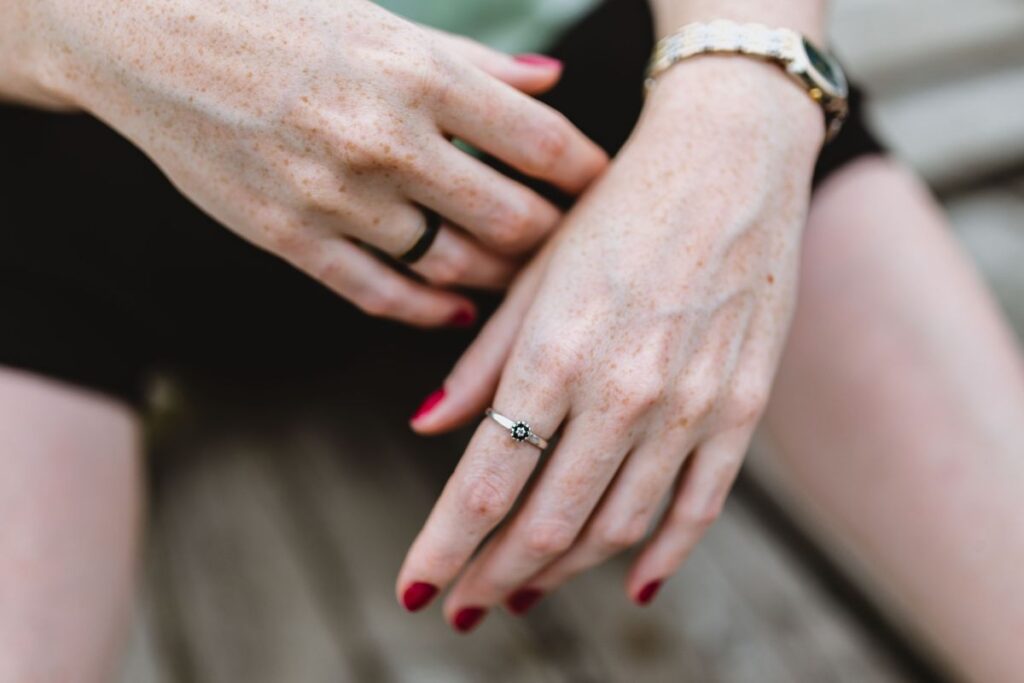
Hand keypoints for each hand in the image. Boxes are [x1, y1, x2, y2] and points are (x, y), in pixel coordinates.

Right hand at [30, 0, 606, 324]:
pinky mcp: (288, 237)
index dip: (586, 174)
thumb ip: (474, 63)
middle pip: (508, 218)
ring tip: (517, 277)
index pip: (541, 143)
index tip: (603, 190)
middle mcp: (383, 138)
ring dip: (497, 279)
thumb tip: (554, 82)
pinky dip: (428, 311)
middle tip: (568, 245)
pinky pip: (380, 295)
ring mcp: (333, 195)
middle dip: (550, 238)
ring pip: (452, 266)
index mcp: (418, 73)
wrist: (145, 35)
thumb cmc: (277, 18)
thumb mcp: (381, 22)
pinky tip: (455, 310)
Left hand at [398, 57, 824, 625]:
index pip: (485, 483)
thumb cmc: (618, 208)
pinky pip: (699, 508)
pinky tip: (631, 586)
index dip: (444, 549)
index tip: (417, 591)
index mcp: (556, 352)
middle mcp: (624, 391)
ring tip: (527, 588)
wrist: (731, 160)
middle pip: (548, 522)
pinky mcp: (742, 408)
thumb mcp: (535, 273)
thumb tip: (426, 427)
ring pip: (617, 527)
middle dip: (497, 574)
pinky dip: (663, 559)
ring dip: (564, 572)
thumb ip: (481, 361)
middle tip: (470, 603)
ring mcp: (691, 405)